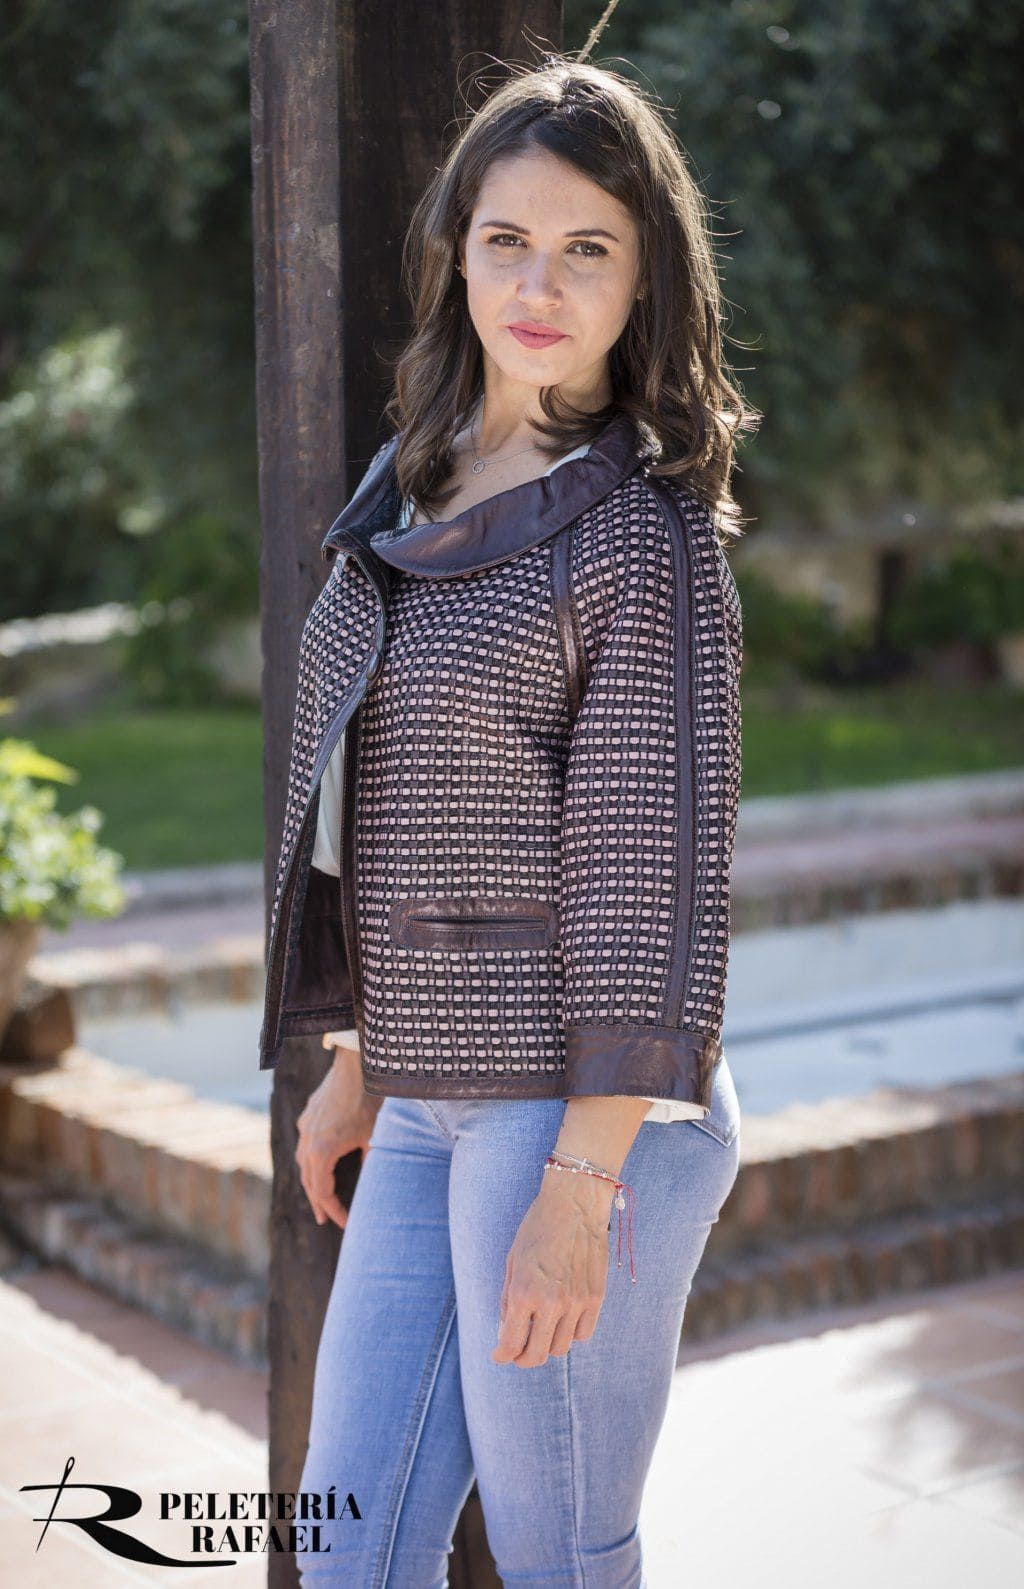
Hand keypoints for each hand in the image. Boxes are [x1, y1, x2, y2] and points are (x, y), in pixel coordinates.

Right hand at [295, 1046, 381, 1228]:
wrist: (357, 1065)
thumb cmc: (369, 1101)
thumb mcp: (374, 1138)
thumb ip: (369, 1164)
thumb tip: (371, 1182)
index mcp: (322, 1152)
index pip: (323, 1192)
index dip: (334, 1211)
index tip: (346, 1223)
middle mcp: (308, 1141)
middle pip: (308, 1181)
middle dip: (318, 1202)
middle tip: (325, 1220)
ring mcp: (306, 1126)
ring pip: (304, 1162)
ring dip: (313, 1181)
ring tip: (320, 1196)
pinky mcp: (309, 1114)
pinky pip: (306, 1143)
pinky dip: (312, 1158)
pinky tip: (321, 1160)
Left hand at [491, 1169, 613, 1368]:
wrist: (575, 1203)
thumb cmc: (538, 1227)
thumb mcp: (512, 1261)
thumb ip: (508, 1299)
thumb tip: (507, 1330)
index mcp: (525, 1293)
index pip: (511, 1344)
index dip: (502, 1355)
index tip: (499, 1355)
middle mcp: (552, 1303)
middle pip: (537, 1355)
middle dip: (522, 1358)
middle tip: (517, 1352)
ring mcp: (577, 1303)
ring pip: (560, 1348)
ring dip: (546, 1345)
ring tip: (540, 1332)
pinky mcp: (596, 1298)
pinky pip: (583, 1334)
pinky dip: (571, 1334)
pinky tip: (562, 1321)